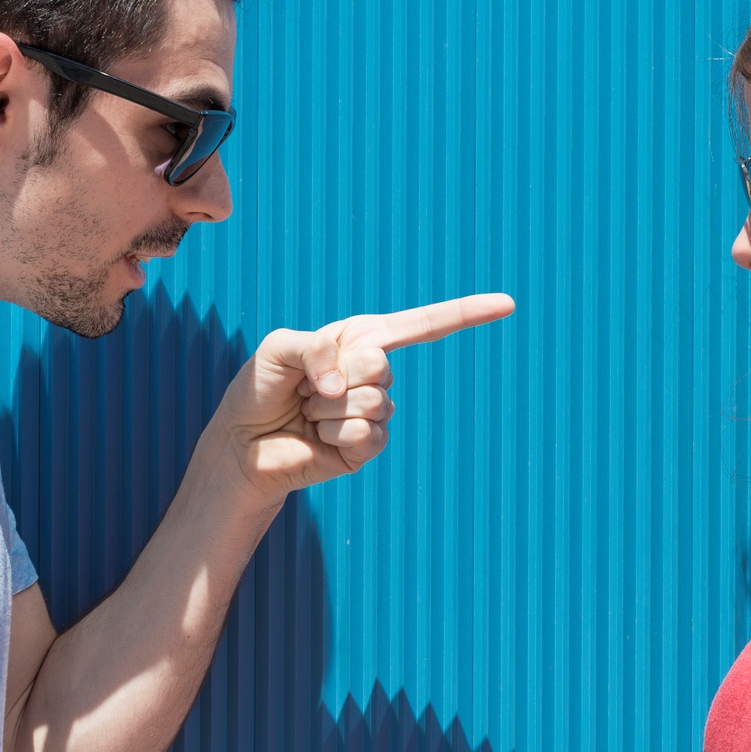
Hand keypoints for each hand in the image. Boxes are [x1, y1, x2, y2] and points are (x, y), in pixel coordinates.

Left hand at [208, 294, 514, 499]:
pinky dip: (332, 434)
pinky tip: (316, 436)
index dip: (466, 313)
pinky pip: (367, 434)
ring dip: (326, 410)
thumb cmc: (259, 388)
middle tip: (305, 388)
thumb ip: (313, 349)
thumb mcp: (278, 348)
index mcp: (361, 338)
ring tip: (307, 413)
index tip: (508, 304)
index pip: (422, 324)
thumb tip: (345, 388)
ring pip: (372, 402)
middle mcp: (374, 372)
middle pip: (379, 365)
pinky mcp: (368, 447)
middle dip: (333, 376)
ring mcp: (376, 411)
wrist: (242, 444)